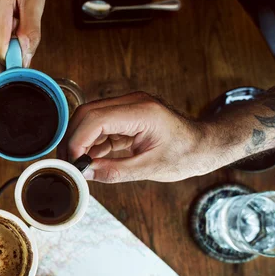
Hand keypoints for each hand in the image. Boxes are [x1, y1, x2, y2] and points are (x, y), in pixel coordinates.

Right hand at [57, 92, 211, 182]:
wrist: (204, 145)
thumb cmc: (186, 155)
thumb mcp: (150, 168)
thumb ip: (115, 171)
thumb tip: (85, 172)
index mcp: (141, 112)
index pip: (96, 119)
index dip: (78, 140)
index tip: (73, 162)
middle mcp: (132, 103)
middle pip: (87, 114)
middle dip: (73, 139)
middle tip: (70, 164)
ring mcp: (128, 108)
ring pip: (89, 119)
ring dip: (80, 142)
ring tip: (79, 165)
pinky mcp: (126, 117)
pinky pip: (100, 127)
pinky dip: (91, 143)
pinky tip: (91, 160)